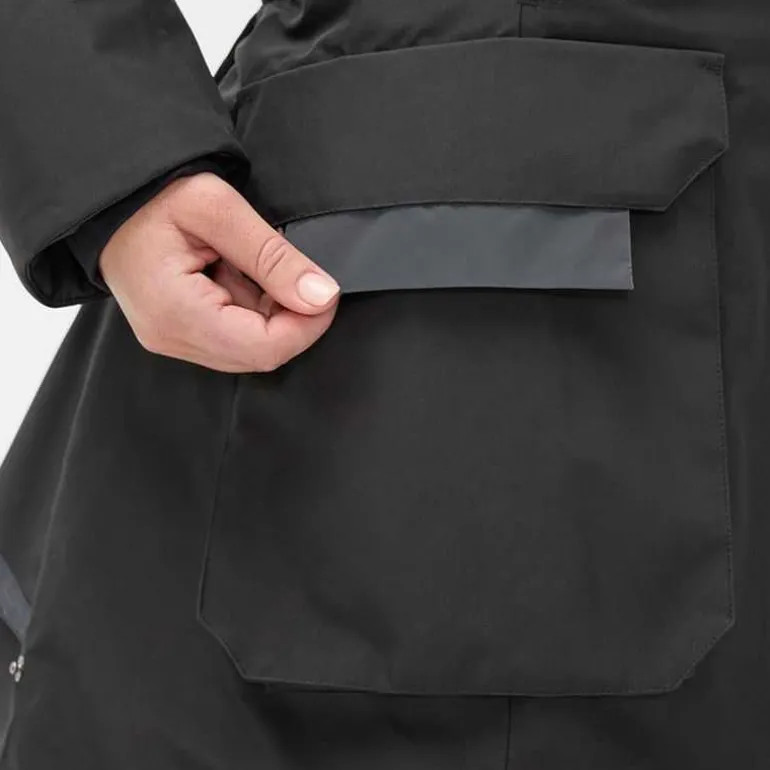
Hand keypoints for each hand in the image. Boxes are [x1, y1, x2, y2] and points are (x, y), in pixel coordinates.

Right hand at [98, 171, 339, 372]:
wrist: (110, 198)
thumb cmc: (153, 196)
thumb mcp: (218, 208)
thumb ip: (273, 256)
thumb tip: (321, 295)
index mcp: (176, 312)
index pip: (264, 347)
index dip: (308, 325)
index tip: (326, 292)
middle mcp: (172, 338)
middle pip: (260, 354)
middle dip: (292, 318)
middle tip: (296, 272)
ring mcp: (172, 339)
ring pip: (250, 348)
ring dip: (271, 311)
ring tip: (253, 265)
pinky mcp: (178, 333)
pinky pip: (232, 337)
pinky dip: (252, 309)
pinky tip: (239, 274)